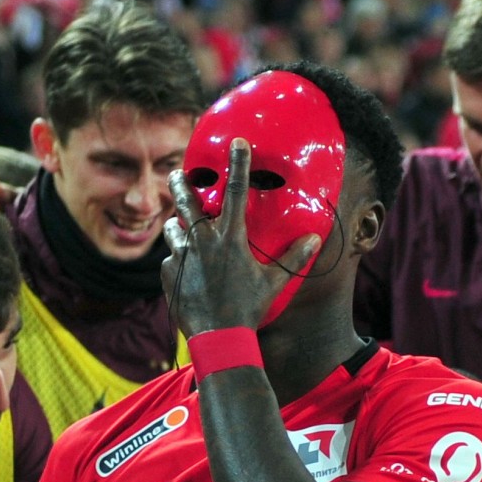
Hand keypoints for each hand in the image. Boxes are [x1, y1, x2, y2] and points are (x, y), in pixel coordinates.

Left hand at [162, 139, 320, 334]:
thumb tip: (314, 239)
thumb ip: (293, 259)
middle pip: (187, 201)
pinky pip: (170, 261)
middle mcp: (202, 241)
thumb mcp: (273, 283)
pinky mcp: (167, 274)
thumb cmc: (248, 309)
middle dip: (181, 183)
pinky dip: (177, 263)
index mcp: (230, 238)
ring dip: (176, 225)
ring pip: (173, 229)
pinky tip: (185, 273)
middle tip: (178, 174)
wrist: (219, 338)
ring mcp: (181, 257)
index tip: (237, 143)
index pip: (235, 191)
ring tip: (179, 227)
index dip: (237, 163)